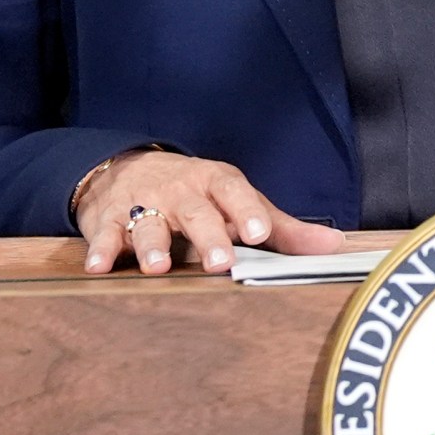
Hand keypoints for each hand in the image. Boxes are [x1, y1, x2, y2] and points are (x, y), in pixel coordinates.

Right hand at [74, 149, 345, 274]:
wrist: (131, 168)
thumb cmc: (199, 195)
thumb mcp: (240, 204)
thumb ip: (284, 229)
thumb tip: (335, 246)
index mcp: (216, 184)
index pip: (235, 192)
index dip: (247, 212)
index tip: (260, 233)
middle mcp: (181, 191)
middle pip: (195, 212)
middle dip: (207, 236)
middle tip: (218, 261)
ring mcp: (144, 203)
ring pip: (148, 222)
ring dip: (152, 244)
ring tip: (158, 267)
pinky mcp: (110, 218)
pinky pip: (104, 233)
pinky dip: (100, 249)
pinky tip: (98, 266)